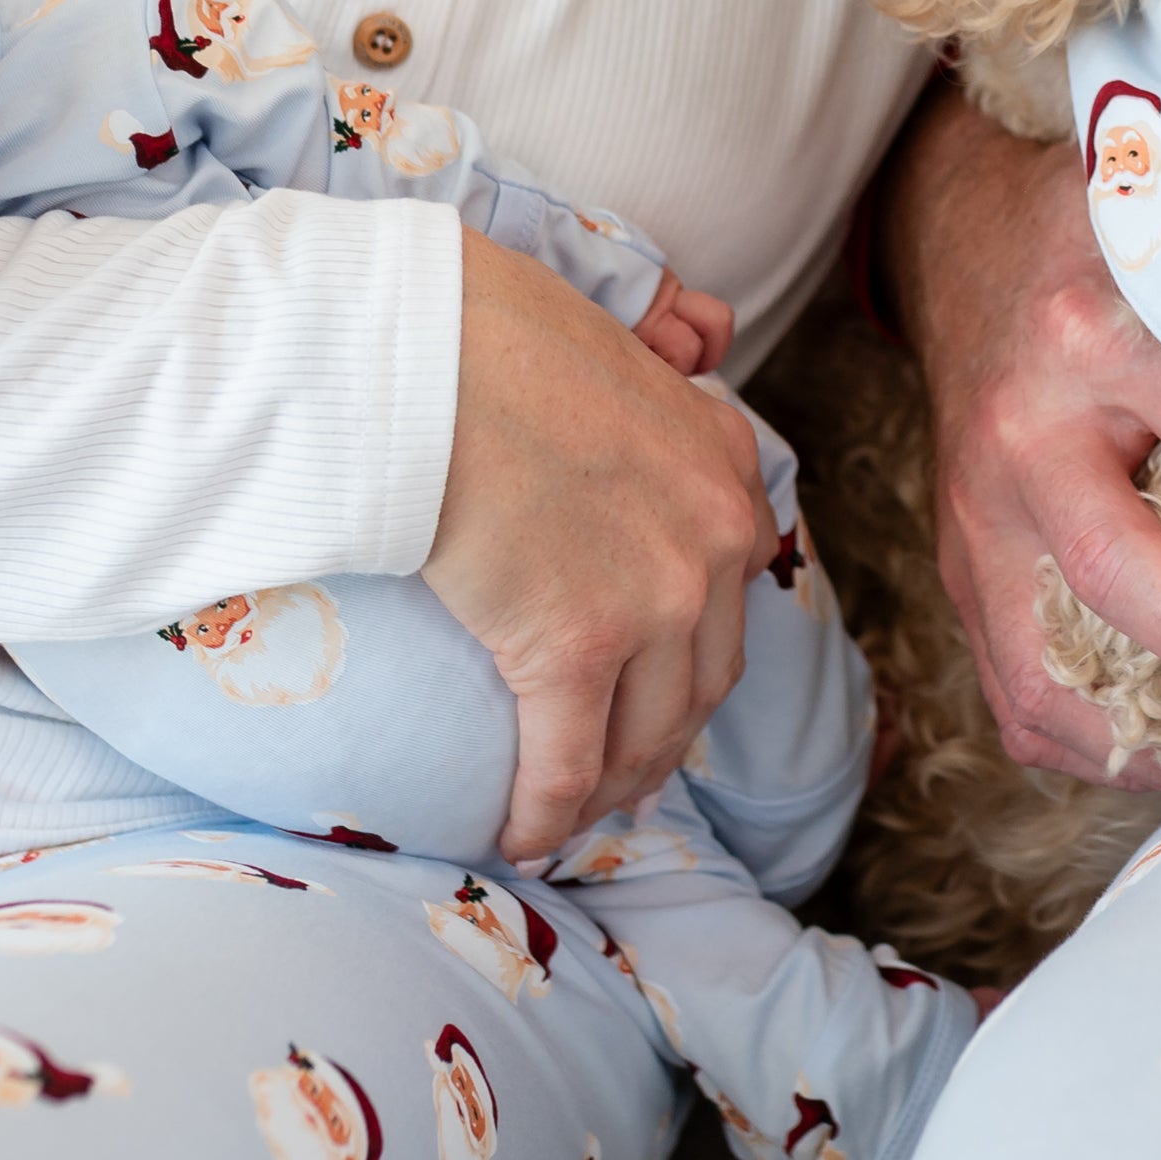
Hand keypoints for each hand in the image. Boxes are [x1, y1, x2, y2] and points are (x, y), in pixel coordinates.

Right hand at [428, 232, 770, 861]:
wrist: (423, 348)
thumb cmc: (487, 327)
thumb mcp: (618, 340)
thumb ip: (657, 371)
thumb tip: (686, 349)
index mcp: (724, 461)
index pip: (736, 580)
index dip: (697, 645)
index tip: (659, 679)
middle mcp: (715, 534)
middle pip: (705, 673)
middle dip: (664, 734)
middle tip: (622, 772)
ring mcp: (658, 597)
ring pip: (650, 731)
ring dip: (611, 784)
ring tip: (570, 811)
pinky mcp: (578, 647)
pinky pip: (569, 759)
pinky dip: (547, 809)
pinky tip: (518, 832)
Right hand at [884, 81, 1160, 781]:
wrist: (962, 251)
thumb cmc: (1085, 252)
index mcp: (1082, 343)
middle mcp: (1017, 446)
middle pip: (1112, 573)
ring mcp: (975, 527)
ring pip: (1042, 673)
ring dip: (1148, 736)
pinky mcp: (962, 577)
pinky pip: (1014, 698)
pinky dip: (1094, 746)